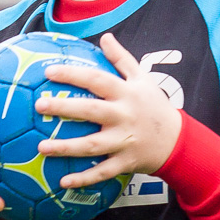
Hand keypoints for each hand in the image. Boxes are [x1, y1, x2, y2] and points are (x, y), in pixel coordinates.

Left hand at [34, 32, 182, 187]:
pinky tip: (63, 182)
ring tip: (41, 147)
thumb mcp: (143, 79)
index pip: (97, 80)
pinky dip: (84, 179)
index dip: (74, 74)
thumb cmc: (155, 107)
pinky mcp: (126, 163)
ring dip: (66, 148)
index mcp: (126, 94)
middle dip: (65, 108)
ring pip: (93, 146)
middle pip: (91, 111)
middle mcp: (124, 116)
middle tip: (39, 105)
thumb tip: (105, 37)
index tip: (49, 71)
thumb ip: (122, 59)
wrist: (179, 141)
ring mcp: (125, 141)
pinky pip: (102, 172)